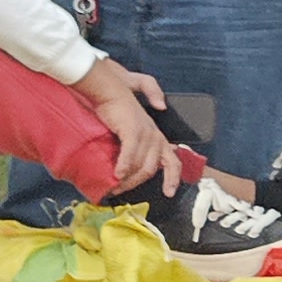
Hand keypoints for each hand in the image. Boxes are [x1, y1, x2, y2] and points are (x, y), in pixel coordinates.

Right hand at [75, 58, 172, 196]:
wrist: (108, 88)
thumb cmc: (119, 101)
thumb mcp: (133, 120)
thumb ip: (141, 128)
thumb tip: (154, 121)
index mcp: (157, 136)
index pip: (173, 162)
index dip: (173, 179)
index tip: (168, 193)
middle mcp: (155, 136)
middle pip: (151, 169)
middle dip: (135, 184)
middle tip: (119, 191)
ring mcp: (145, 133)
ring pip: (140, 165)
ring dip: (126, 180)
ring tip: (113, 186)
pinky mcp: (133, 130)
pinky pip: (130, 155)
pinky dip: (123, 167)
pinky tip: (116, 174)